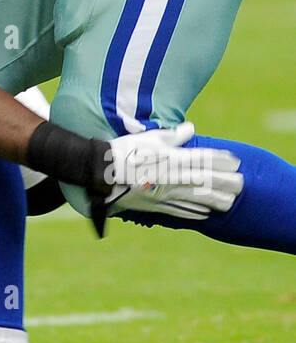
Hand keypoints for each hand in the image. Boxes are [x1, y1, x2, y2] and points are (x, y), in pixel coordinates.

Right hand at [104, 123, 242, 219]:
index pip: (202, 158)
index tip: (235, 161)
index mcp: (171, 158)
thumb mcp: (149, 137)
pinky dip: (194, 212)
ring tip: (230, 202)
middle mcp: (171, 177)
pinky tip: (206, 214)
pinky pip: (179, 211)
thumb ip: (173, 136)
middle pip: (205, 181)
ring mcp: (164, 194)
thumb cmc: (125, 150)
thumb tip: (190, 129)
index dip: (220, 160)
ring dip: (215, 201)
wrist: (101, 173)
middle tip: (241, 183)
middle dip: (225, 182)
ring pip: (196, 199)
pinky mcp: (156, 206)